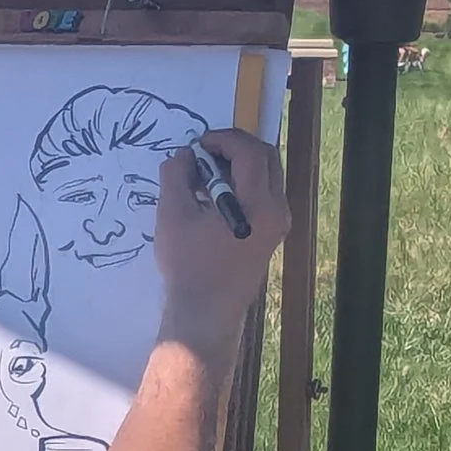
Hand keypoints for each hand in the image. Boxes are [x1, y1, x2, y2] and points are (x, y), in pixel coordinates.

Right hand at [152, 128, 287, 348]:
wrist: (205, 311)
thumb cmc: (188, 263)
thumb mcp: (172, 214)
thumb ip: (176, 175)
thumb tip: (185, 155)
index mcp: (258, 203)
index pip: (249, 152)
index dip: (223, 139)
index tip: (197, 145)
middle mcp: (277, 209)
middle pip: (266, 157)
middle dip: (235, 147)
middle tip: (205, 152)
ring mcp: (278, 223)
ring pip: (267, 175)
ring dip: (239, 164)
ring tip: (206, 175)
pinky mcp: (271, 234)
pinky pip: (263, 194)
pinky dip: (243, 183)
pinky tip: (214, 196)